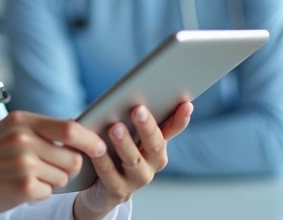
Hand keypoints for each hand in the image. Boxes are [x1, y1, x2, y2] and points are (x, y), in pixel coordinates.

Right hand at [0, 110, 108, 218]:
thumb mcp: (5, 132)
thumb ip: (36, 130)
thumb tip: (76, 134)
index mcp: (20, 121)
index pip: (70, 128)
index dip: (90, 139)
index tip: (99, 146)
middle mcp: (23, 139)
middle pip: (73, 157)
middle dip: (67, 168)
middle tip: (46, 170)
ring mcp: (23, 163)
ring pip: (63, 177)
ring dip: (50, 181)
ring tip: (24, 177)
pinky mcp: (23, 187)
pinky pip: (48, 192)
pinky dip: (38, 194)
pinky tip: (17, 188)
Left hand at [73, 102, 193, 219]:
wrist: (99, 189)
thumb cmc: (112, 151)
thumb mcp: (125, 131)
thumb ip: (132, 117)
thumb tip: (134, 91)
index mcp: (156, 145)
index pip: (172, 129)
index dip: (180, 119)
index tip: (185, 104)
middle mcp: (152, 163)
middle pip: (154, 145)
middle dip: (147, 127)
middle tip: (139, 110)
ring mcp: (136, 179)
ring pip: (133, 160)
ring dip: (125, 144)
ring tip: (116, 128)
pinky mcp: (118, 191)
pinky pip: (110, 174)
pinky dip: (103, 160)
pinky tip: (97, 149)